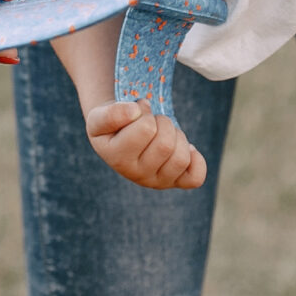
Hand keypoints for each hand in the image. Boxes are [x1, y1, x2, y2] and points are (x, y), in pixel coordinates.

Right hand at [84, 101, 207, 189]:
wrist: (119, 137)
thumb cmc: (112, 125)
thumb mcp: (100, 115)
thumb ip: (111, 113)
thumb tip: (134, 112)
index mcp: (117, 159)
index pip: (147, 129)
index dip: (145, 112)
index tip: (135, 112)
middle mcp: (136, 175)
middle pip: (166, 144)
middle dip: (163, 122)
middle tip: (152, 121)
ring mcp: (157, 182)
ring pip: (181, 158)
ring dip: (177, 136)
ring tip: (164, 132)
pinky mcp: (175, 183)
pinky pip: (196, 178)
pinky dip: (196, 159)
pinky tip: (184, 148)